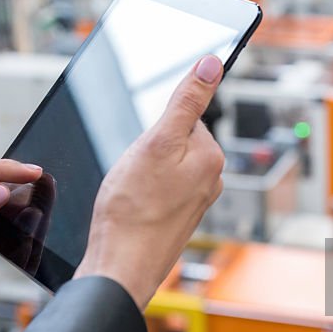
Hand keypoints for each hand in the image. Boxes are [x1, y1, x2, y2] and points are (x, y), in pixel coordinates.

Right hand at [75, 56, 225, 308]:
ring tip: (130, 193)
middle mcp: (211, 179)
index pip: (183, 117)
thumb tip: (213, 63)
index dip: (154, 128)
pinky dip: (141, 193)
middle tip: (133, 174)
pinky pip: (157, 190)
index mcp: (212, 156)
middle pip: (173, 141)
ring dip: (142, 172)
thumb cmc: (132, 210)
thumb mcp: (156, 142)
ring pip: (162, 166)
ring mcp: (195, 201)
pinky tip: (131, 207)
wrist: (120, 268)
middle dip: (148, 149)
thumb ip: (187, 101)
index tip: (143, 151)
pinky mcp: (178, 218)